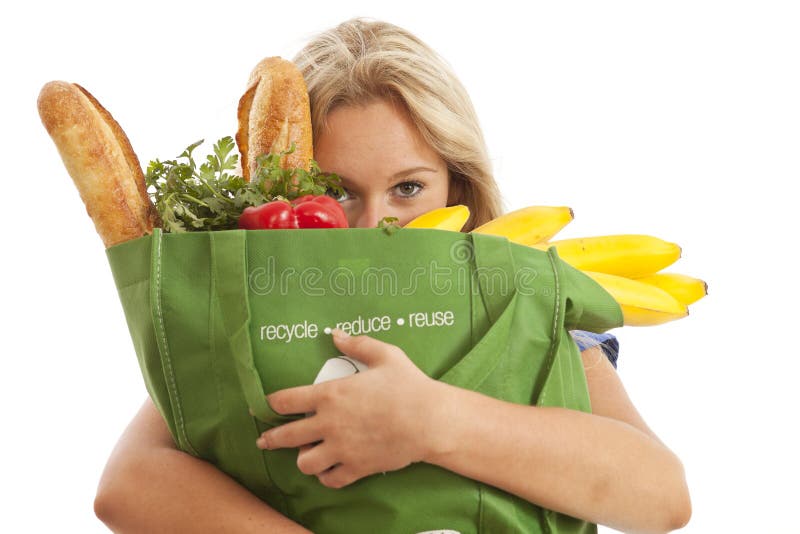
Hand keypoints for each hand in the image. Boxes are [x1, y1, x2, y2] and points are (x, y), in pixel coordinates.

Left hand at [257, 329, 441, 487]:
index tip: (269, 404)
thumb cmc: (408, 385)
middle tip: (264, 441)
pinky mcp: (357, 467)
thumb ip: (357, 344)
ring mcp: (342, 448)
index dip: (272, 403)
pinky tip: (328, 469)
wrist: (430, 420)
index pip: (285, 401)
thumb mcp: (385, 355)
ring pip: (304, 463)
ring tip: (307, 453)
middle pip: (286, 436)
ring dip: (303, 458)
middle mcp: (329, 423)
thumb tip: (336, 334)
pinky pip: (330, 479)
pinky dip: (326, 476)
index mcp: (331, 394)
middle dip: (271, 439)